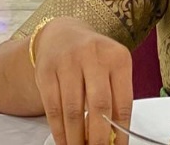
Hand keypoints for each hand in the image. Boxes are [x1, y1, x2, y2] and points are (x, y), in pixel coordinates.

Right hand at [33, 17, 132, 144]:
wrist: (63, 35)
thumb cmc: (94, 58)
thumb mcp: (112, 68)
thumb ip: (115, 97)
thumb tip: (115, 136)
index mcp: (118, 57)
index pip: (123, 101)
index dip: (121, 131)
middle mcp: (94, 56)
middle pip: (99, 106)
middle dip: (99, 138)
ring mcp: (68, 62)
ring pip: (73, 111)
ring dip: (76, 138)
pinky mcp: (46, 71)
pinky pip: (53, 109)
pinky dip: (59, 131)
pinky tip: (64, 141)